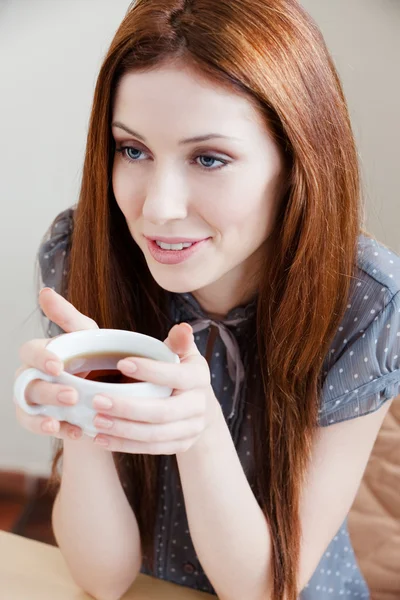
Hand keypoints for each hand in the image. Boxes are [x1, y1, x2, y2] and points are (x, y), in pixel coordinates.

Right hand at [14, 288, 97, 440]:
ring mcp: (31, 400)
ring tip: (66, 420)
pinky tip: (77, 431)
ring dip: (46, 415)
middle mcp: (29, 375)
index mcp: (40, 353)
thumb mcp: (86, 335)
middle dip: (49, 390)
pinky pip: (37, 427)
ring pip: (28, 408)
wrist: (104, 390)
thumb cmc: (92, 357)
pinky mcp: (38, 420)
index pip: (30, 351)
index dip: (41, 358)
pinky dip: (55, 431)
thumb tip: (44, 292)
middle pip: (27, 383)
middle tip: (72, 395)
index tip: (58, 366)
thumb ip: (67, 316)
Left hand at [92, 323, 221, 453]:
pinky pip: (151, 449)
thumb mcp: (183, 353)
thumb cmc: (180, 371)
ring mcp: (192, 429)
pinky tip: (101, 438)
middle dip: (128, 408)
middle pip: (163, 412)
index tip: (121, 364)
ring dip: (122, 429)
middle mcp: (199, 405)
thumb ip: (179, 341)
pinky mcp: (181, 445)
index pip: (175, 376)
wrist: (199, 404)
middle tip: (97, 401)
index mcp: (199, 377)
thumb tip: (182, 328)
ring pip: (154, 434)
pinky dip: (124, 445)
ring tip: (96, 420)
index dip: (150, 371)